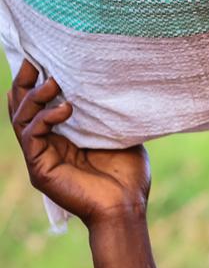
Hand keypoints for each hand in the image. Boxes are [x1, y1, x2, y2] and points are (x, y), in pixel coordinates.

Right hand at [8, 59, 150, 226]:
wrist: (126, 208)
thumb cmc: (127, 177)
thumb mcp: (119, 137)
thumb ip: (107, 116)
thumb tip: (112, 89)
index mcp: (62, 138)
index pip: (39, 106)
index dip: (35, 84)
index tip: (43, 59)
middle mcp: (46, 146)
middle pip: (22, 109)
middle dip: (25, 84)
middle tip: (34, 62)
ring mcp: (41, 157)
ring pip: (22, 119)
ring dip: (36, 98)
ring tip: (55, 82)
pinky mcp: (40, 168)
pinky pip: (32, 136)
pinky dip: (45, 118)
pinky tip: (66, 108)